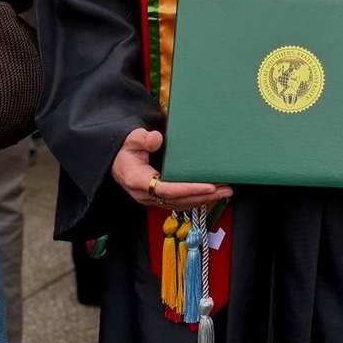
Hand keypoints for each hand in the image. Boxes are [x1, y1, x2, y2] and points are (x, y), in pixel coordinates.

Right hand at [110, 127, 232, 210]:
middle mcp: (145, 194)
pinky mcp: (157, 199)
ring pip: (180, 204)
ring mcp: (151, 199)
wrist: (115, 160)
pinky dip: (195, 199)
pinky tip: (210, 195)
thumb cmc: (125, 148)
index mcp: (138, 180)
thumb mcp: (130, 139)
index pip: (167, 189)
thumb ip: (143, 139)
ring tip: (225, 192)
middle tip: (226, 190)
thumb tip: (156, 139)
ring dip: (203, 199)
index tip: (209, 186)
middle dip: (203, 196)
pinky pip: (178, 203)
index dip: (189, 189)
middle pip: (178, 200)